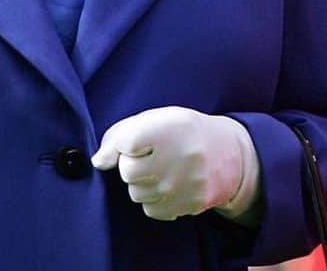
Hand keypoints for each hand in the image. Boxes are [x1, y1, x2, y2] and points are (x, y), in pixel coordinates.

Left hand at [91, 106, 259, 221]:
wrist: (229, 153)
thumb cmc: (185, 132)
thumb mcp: (159, 118)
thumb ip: (123, 133)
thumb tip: (98, 161)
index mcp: (171, 128)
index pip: (125, 142)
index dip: (126, 141)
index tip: (139, 139)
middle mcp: (177, 158)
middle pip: (127, 171)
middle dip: (134, 163)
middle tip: (153, 154)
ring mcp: (181, 185)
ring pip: (137, 192)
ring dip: (144, 182)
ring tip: (165, 168)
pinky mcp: (185, 206)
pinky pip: (150, 208)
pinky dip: (156, 198)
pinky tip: (171, 183)